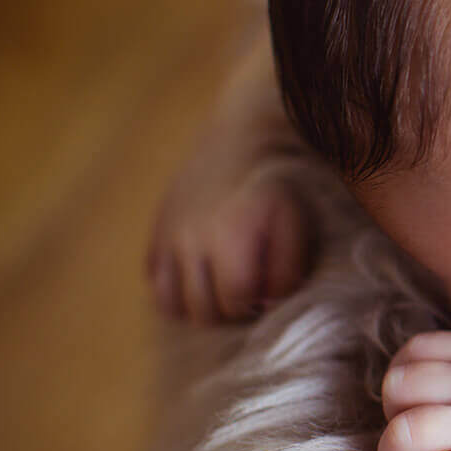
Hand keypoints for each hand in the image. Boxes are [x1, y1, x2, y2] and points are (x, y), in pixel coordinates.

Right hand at [147, 131, 314, 323]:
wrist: (240, 138)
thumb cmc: (274, 186)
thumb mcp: (296, 222)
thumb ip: (288, 268)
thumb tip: (268, 302)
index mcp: (228, 239)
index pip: (233, 301)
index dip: (253, 306)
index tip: (264, 295)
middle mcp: (190, 241)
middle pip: (201, 310)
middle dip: (228, 312)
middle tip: (245, 296)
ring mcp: (168, 237)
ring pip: (171, 303)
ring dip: (197, 307)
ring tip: (220, 293)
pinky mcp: (156, 231)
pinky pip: (154, 281)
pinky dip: (173, 291)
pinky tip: (197, 279)